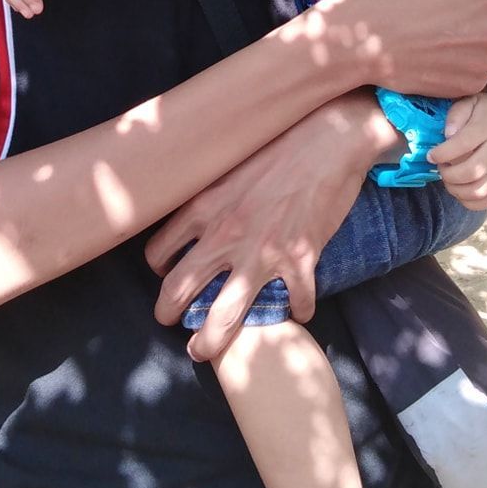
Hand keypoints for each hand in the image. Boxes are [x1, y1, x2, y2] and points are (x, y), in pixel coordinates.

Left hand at [142, 91, 391, 361]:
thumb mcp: (229, 164)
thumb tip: (195, 216)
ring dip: (211, 339)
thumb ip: (209, 195)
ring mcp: (262, 252)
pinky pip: (294, 302)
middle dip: (169, 314)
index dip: (159, 269)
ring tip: (205, 349)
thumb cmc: (279, 144)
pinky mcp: (299, 260)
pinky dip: (298, 310)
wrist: (328, 138)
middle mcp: (225, 234)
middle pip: (179, 290)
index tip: (166, 276)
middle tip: (172, 324)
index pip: (159, 251)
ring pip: (225, 314)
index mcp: (203, 208)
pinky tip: (299, 313)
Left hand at [431, 87, 486, 214]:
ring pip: (480, 191)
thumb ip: (456, 115)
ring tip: (450, 180)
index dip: (441, 154)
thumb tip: (447, 135)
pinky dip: (471, 203)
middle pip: (472, 172)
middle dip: (448, 175)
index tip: (430, 155)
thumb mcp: (472, 101)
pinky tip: (461, 192)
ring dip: (457, 191)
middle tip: (441, 168)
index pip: (462, 145)